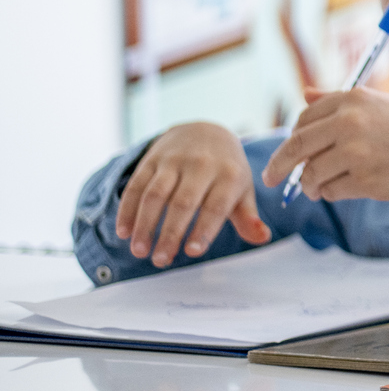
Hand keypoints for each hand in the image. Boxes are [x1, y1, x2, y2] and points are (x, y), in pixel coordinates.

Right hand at [114, 122, 271, 266]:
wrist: (205, 130)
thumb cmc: (227, 170)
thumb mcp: (242, 189)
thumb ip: (248, 216)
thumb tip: (262, 238)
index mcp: (230, 174)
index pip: (216, 205)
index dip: (204, 229)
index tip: (193, 251)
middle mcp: (202, 165)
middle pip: (182, 203)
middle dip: (170, 233)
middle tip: (160, 260)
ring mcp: (174, 161)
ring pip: (155, 194)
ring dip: (144, 224)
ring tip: (139, 251)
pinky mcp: (152, 160)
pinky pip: (136, 185)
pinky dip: (127, 209)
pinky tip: (123, 232)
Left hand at [261, 88, 388, 202]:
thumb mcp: (380, 105)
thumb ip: (339, 101)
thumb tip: (304, 95)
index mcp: (353, 99)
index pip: (304, 119)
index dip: (293, 138)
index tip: (288, 152)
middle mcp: (351, 121)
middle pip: (296, 146)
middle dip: (279, 166)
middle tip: (271, 178)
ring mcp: (357, 151)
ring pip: (311, 173)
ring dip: (310, 184)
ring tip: (318, 188)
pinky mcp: (365, 180)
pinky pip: (330, 191)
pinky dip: (331, 194)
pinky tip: (344, 189)